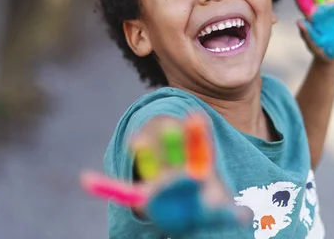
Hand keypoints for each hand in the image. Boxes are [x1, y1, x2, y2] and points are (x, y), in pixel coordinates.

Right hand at [79, 113, 248, 236]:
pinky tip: (87, 180)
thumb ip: (230, 215)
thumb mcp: (217, 212)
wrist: (185, 209)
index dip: (198, 133)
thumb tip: (246, 218)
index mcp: (198, 170)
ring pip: (153, 163)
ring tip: (137, 140)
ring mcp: (160, 180)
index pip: (199, 148)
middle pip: (177, 151)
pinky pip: (125, 191)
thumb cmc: (203, 207)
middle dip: (175, 139)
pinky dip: (107, 188)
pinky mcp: (145, 195)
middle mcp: (177, 171)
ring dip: (145, 152)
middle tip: (174, 124)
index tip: (196, 115)